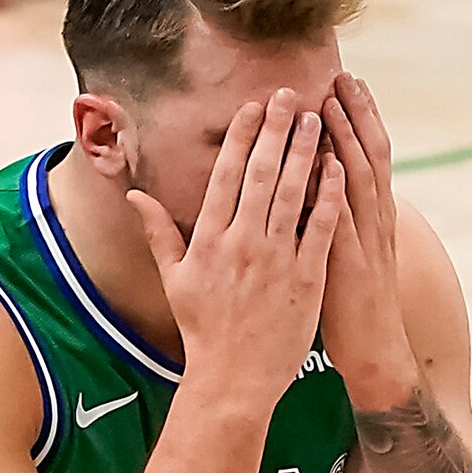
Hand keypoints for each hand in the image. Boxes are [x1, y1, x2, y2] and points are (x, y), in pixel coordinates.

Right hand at [126, 91, 344, 402]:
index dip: (240, 136)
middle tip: (288, 95)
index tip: (251, 106)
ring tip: (315, 119)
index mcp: (210, 239)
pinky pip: (321, 228)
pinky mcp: (307, 278)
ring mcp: (276, 259)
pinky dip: (329, 195)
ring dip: (304, 152)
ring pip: (292, 193)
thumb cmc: (203, 329)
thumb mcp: (174, 279)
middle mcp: (243, 243)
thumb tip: (134, 193)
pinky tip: (337, 166)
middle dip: (275, 130)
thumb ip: (158, 232)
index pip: (226, 175)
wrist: (234, 378)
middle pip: (260, 174)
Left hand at [317, 72, 412, 385]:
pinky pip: (344, 219)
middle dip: (357, 114)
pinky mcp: (350, 264)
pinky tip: (328, 162)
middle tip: (343, 75)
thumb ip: (341, 215)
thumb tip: (324, 181)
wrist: (375, 350)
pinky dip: (337, 189)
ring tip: (332, 103)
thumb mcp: (351, 251)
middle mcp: (375, 221)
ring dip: (347, 139)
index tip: (348, 82)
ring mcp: (366, 241)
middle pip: (371, 155)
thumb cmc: (355, 304)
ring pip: (360, 179)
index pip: (371, 155)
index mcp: (374, 216)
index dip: (361, 117)